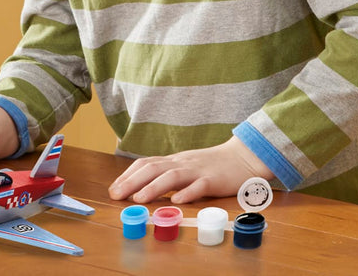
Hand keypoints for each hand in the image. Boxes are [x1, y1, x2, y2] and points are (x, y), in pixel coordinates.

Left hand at [107, 136, 272, 204]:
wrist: (243, 158)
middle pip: (154, 168)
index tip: (114, 188)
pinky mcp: (214, 180)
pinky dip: (188, 192)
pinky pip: (200, 186)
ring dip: (154, 187)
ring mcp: (198, 170)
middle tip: (116, 195)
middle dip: (132, 182)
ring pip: (173, 176)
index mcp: (175, 161)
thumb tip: (143, 187)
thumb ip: (169, 174)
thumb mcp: (187, 166)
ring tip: (138, 199)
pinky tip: (177, 200)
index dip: (128, 175)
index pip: (147, 163)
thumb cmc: (213, 165)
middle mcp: (183, 163)